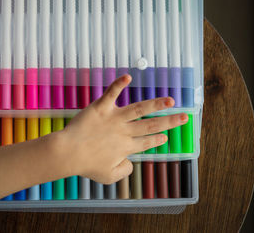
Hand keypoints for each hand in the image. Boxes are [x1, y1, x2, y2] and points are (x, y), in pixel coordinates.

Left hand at [60, 74, 188, 183]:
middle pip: (151, 125)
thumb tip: (131, 163)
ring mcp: (114, 118)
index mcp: (126, 147)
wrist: (68, 153)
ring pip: (139, 109)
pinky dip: (119, 84)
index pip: (147, 142)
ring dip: (156, 103)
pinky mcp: (101, 108)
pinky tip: (128, 76)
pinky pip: (111, 93)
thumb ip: (124, 170)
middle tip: (184, 116)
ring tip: (170, 100)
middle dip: (169, 121)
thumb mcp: (108, 176)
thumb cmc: (86, 165)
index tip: (166, 136)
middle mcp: (124, 131)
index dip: (158, 139)